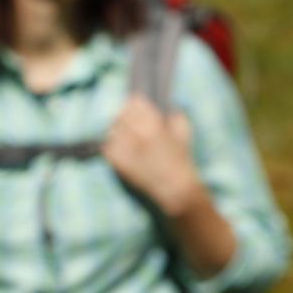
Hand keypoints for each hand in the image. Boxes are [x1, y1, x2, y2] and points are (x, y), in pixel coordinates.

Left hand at [103, 95, 201, 216]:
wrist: (174, 190)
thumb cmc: (181, 161)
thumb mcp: (183, 133)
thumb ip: (174, 116)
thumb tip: (167, 108)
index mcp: (151, 123)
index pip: (134, 102)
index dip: (136, 106)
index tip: (138, 110)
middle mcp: (135, 133)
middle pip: (121, 114)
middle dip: (126, 118)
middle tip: (132, 126)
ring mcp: (123, 147)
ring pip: (113, 130)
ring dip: (119, 132)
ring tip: (129, 140)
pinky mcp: (116, 161)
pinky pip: (108, 146)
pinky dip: (114, 146)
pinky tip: (124, 151)